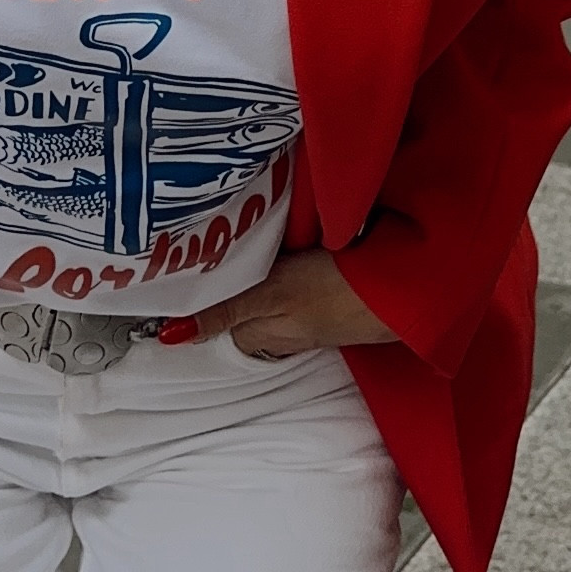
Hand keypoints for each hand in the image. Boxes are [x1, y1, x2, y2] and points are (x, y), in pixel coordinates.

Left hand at [188, 251, 394, 359]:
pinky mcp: (326, 298)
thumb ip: (224, 311)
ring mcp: (304, 318)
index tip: (187, 261)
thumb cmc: (335, 292)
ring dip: (255, 268)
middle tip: (214, 239)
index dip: (201, 291)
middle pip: (237, 304)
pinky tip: (285, 245)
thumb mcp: (272, 295)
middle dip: (226, 278)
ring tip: (246, 235)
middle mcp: (277, 333)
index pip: (213, 316)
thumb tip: (170, 336)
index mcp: (258, 336)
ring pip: (263, 293)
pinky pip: (288, 282)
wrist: (400, 290)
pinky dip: (282, 265)